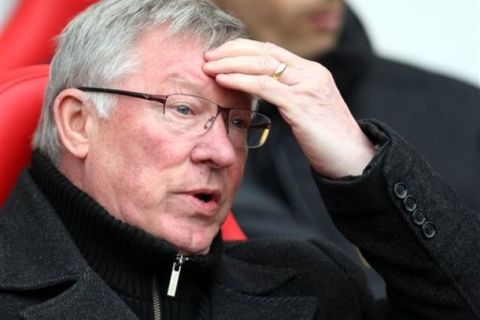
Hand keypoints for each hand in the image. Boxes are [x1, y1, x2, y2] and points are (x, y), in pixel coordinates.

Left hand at [204, 39, 374, 177]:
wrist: (354, 159)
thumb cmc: (328, 140)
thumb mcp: (308, 110)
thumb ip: (289, 95)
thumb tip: (262, 92)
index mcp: (312, 72)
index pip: (272, 50)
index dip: (243, 49)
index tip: (221, 54)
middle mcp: (311, 74)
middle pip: (265, 51)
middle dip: (232, 51)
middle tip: (208, 57)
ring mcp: (307, 87)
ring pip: (262, 65)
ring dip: (230, 63)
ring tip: (208, 67)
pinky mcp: (301, 105)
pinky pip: (265, 86)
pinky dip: (240, 80)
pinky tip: (223, 80)